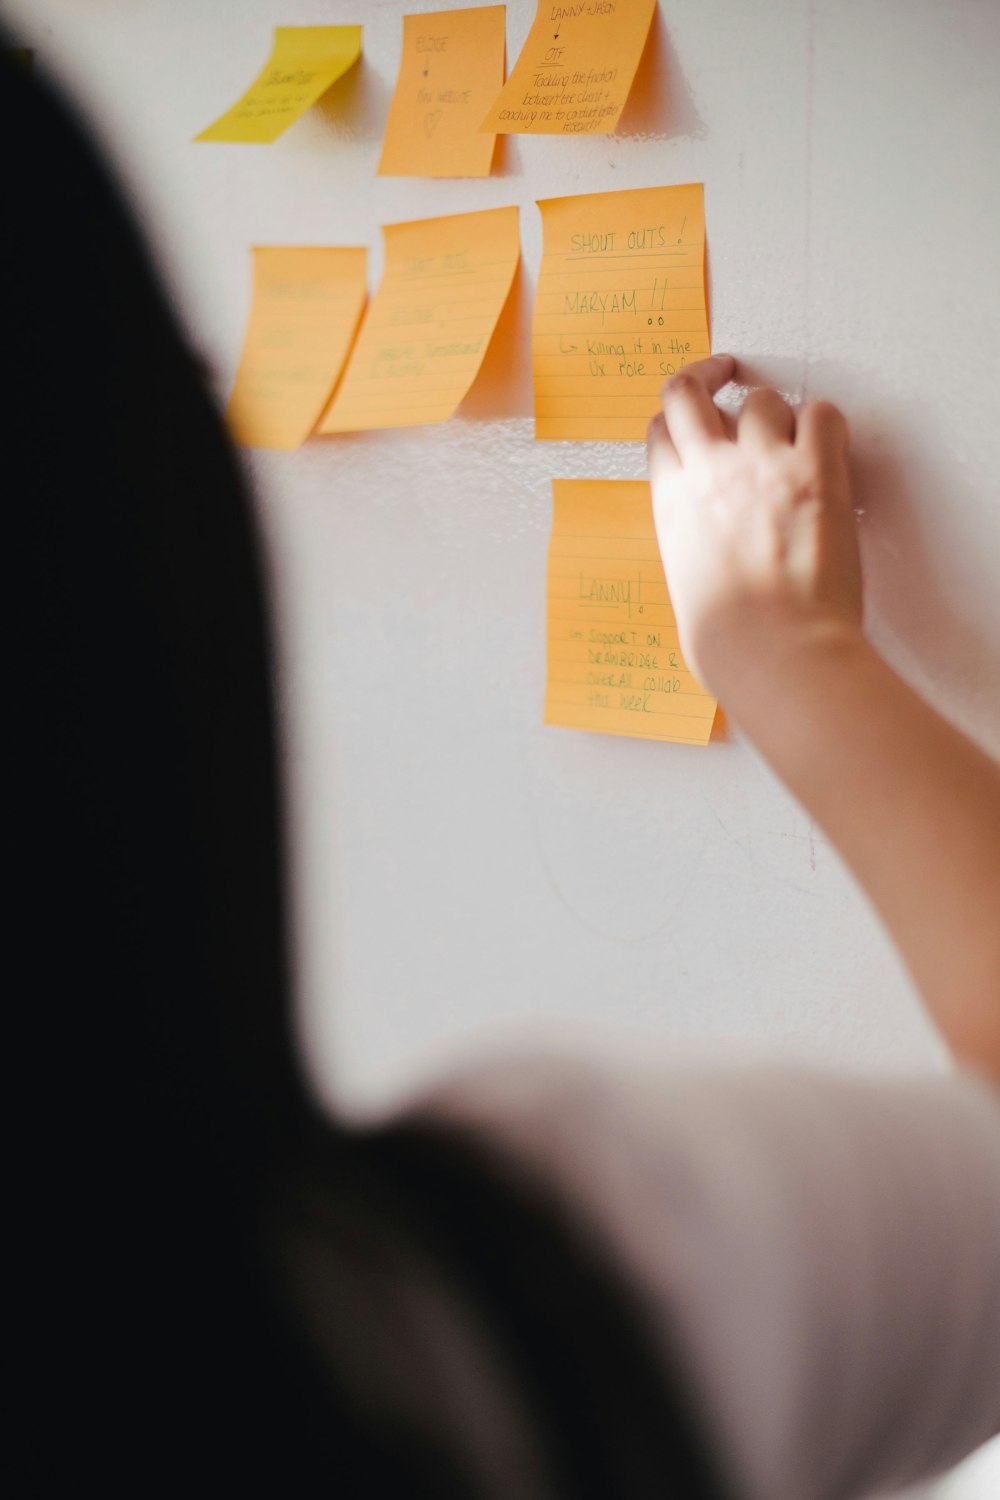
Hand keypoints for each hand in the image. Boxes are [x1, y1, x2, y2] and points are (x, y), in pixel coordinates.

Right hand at [647, 356, 862, 695]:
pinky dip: (824, 422)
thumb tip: (713, 563)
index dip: (675, 421)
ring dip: (775, 412)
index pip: (659, 433)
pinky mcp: (815, 470)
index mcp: (672, 505)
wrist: (777, 652)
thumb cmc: (733, 645)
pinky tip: (827, 445)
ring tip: (791, 437)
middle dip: (707, 373)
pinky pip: (821, 413)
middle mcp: (710, 472)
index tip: (689, 417)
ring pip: (762, 398)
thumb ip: (696, 555)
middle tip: (724, 370)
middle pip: (689, 390)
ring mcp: (762, 465)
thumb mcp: (687, 593)